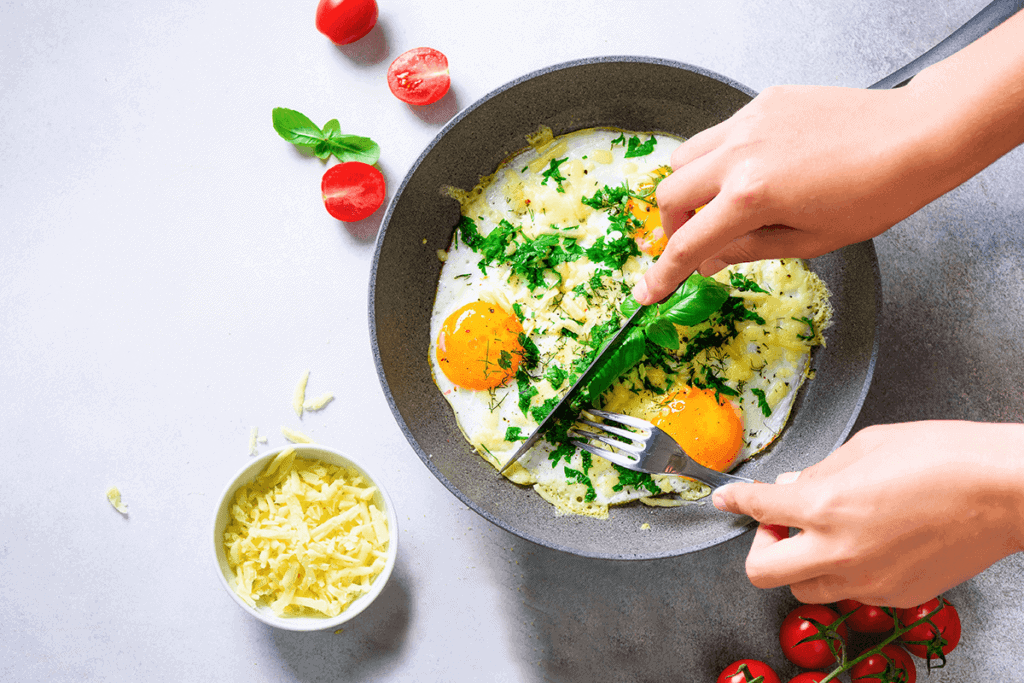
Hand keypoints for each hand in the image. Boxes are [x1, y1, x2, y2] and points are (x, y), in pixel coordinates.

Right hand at [632, 8, 1023, 304]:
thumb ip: (748, 250)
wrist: (916, 136)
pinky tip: (756, 168)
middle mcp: (740, 154)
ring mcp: (749, 121)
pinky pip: (720, 133)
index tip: (646, 292)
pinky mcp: (764, 101)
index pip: (688, 243)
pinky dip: (721, 157)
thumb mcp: (810, 241)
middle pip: (670, 193)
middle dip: (673, 224)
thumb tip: (709, 260)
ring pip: (686, 156)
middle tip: (697, 240)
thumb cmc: (875, 196)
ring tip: (721, 203)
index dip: (663, 274)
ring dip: (690, 187)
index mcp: (752, 197)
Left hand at [712, 421, 1023, 606]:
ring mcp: (867, 580)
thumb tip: (792, 485)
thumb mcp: (865, 446)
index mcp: (824, 506)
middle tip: (781, 524)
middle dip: (761, 546)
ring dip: (801, 562)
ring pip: (805, 588)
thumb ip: (819, 471)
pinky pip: (850, 591)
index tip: (726, 500)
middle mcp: (838, 551)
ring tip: (824, 534)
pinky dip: (843, 571)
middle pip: (762, 572)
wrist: (1003, 491)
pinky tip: (864, 543)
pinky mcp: (896, 595)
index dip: (735, 501)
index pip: (758, 507)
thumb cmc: (941, 456)